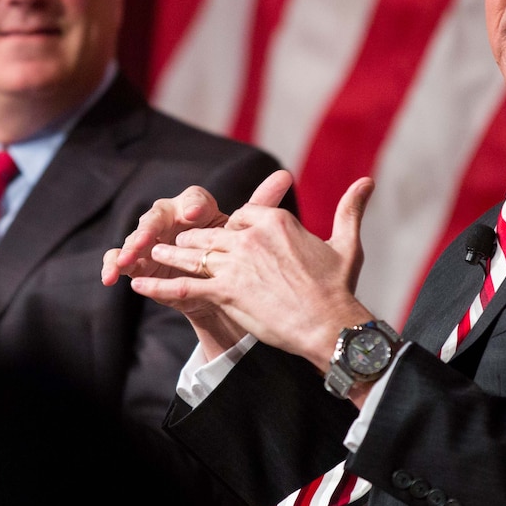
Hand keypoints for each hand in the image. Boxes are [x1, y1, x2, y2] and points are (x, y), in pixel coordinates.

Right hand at [102, 170, 293, 353]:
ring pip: (135, 236)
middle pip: (157, 215)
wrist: (217, 286)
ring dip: (130, 246)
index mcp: (196, 208)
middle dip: (152, 226)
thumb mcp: (245, 232)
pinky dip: (113, 265)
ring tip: (127, 259)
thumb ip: (260, 204)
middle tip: (148, 237)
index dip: (192, 204)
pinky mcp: (137, 260)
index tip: (195, 215)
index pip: (192, 198)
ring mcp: (150, 239)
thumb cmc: (230, 253)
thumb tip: (285, 174)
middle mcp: (170, 219)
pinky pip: (119, 258)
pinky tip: (111, 276)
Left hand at [130, 176, 376, 373]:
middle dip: (192, 239)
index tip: (225, 235)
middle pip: (211, 233)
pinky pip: (181, 287)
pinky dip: (157, 285)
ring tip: (149, 253)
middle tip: (173, 242)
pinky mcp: (222, 291)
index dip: (231, 227)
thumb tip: (368, 181)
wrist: (330, 324)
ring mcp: (233, 264)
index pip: (241, 215)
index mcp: (274, 221)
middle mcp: (249, 237)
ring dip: (168, 255)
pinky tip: (137, 283)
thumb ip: (351, 208)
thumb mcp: (346, 242)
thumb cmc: (339, 287)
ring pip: (192, 255)